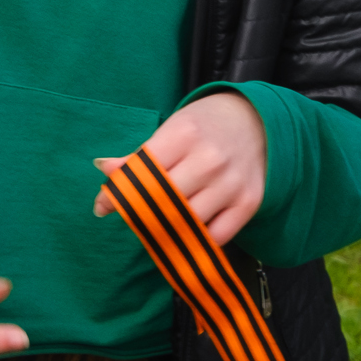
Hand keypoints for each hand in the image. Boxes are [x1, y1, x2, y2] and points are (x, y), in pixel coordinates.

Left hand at [96, 91, 266, 246]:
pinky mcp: (249, 202)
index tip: (103, 207)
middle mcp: (210, 159)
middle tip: (133, 218)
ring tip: (158, 226)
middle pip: (163, 202)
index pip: (144, 173)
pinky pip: (217, 236)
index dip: (119, 194)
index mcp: (184, 135)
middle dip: (142, 215)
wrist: (257, 122)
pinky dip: (198, 239)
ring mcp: (231, 183)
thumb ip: (138, 156)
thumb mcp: (171, 130)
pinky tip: (188, 230)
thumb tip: (103, 169)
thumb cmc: (204, 127)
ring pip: (188, 223)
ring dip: (168, 230)